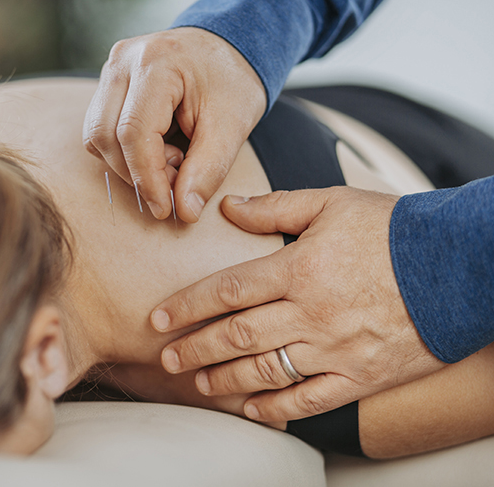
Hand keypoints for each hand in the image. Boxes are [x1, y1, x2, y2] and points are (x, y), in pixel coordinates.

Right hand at [83, 27, 265, 221]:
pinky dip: (127, 152)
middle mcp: (123, 62)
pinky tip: (160, 149)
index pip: (133, 133)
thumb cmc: (234, 83)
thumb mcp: (232, 128)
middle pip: (105, 136)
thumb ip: (207, 171)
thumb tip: (184, 211)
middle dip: (139, 174)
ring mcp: (112, 70)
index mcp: (157, 64)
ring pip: (97, 136)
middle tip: (177, 182)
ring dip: (131, 164)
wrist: (230, 50)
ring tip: (174, 160)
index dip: (147, 180)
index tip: (166, 210)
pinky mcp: (112, 84)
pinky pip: (102, 129)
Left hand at [150, 187, 444, 421]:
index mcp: (300, 268)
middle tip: (165, 358)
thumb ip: (275, 207)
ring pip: (266, 371)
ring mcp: (335, 349)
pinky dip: (277, 408)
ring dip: (225, 379)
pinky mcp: (361, 375)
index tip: (158, 318)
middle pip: (237, 335)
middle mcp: (311, 312)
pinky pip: (310, 400)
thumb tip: (230, 207)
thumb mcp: (331, 203)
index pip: (228, 289)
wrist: (454, 264)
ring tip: (197, 382)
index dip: (188, 305)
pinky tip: (251, 410)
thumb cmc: (390, 229)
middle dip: (195, 348)